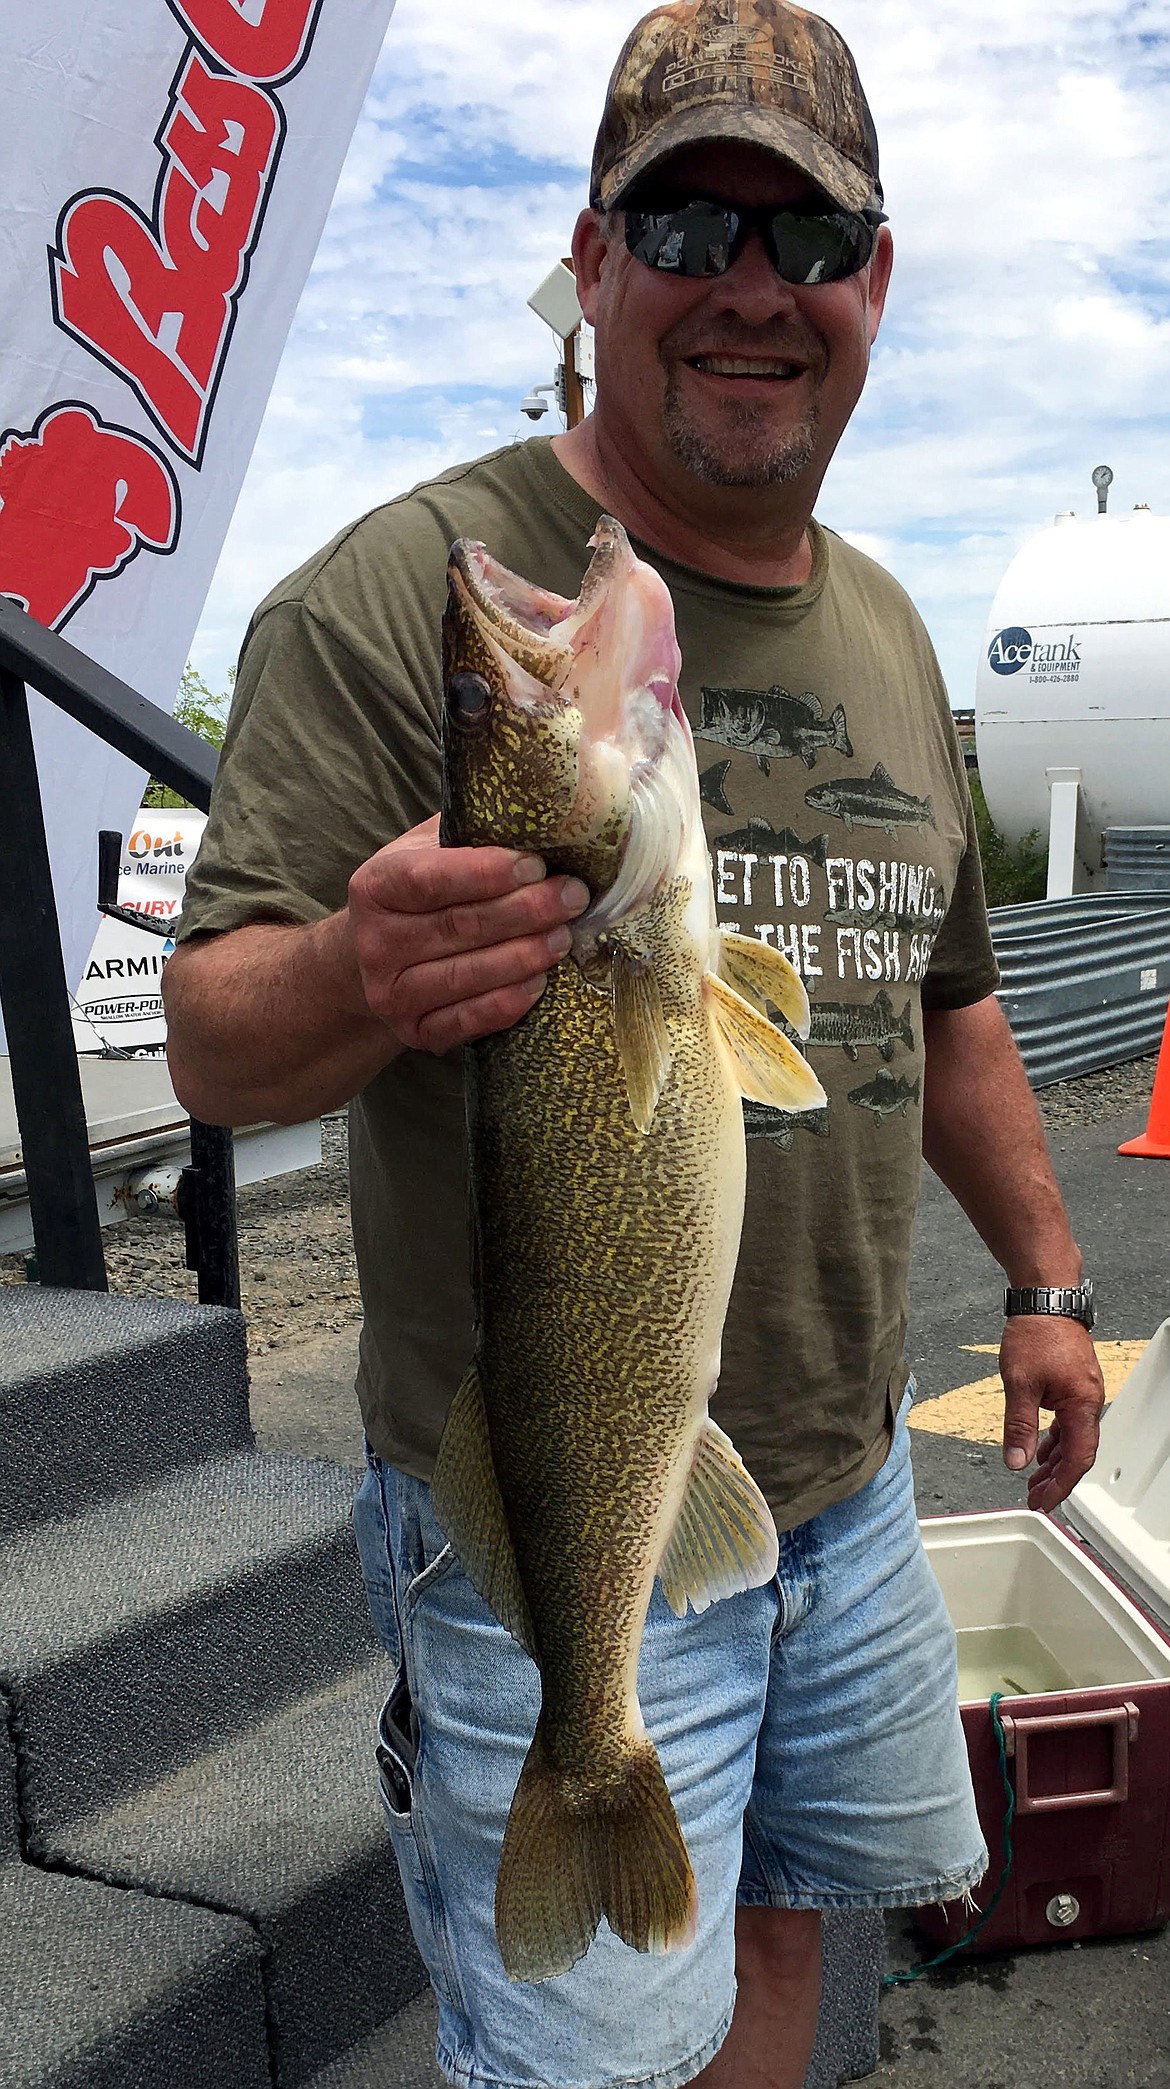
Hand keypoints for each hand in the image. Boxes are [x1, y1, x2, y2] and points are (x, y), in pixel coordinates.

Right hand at [347, 814, 589, 1054]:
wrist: (375, 957)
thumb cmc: (419, 894)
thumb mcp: (427, 850)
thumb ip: (467, 831)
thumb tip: (538, 803)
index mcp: (375, 886)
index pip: (429, 879)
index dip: (485, 873)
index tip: (536, 865)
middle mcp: (375, 942)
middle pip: (458, 927)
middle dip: (524, 912)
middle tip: (573, 897)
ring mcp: (390, 992)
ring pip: (464, 977)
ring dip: (522, 957)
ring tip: (564, 938)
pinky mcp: (413, 1032)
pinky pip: (464, 1022)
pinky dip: (505, 1004)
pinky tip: (539, 984)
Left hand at [999, 1315, 1104, 1511]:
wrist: (1045, 1299)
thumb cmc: (1037, 1332)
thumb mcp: (1019, 1384)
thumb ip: (1019, 1426)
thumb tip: (1016, 1460)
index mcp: (1081, 1405)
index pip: (1077, 1459)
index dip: (1061, 1485)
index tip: (1044, 1501)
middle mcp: (1088, 1401)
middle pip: (1078, 1452)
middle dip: (1057, 1478)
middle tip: (1036, 1496)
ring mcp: (1083, 1392)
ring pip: (1074, 1438)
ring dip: (1055, 1460)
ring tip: (1035, 1478)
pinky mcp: (1074, 1384)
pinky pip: (1069, 1421)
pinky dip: (1055, 1439)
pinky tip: (1041, 1448)